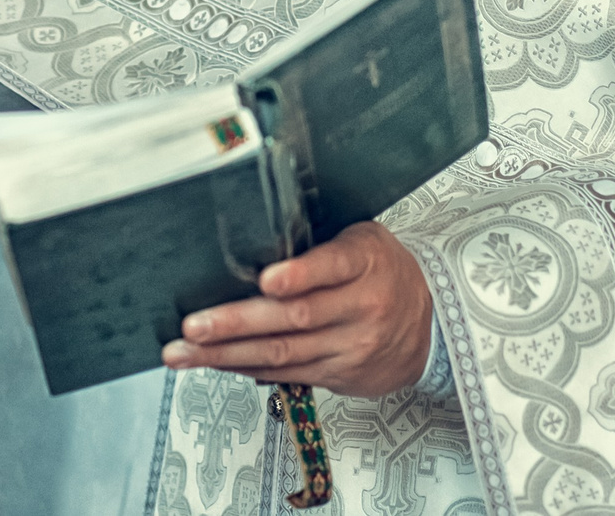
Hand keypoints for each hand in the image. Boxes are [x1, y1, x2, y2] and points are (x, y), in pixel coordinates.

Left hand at [161, 221, 433, 398]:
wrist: (429, 322)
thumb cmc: (380, 269)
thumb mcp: (361, 240)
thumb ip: (317, 243)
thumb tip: (249, 241)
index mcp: (365, 261)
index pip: (332, 266)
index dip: (299, 274)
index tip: (267, 280)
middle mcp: (362, 306)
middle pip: (295, 317)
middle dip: (235, 323)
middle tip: (194, 326)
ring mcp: (353, 346)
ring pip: (283, 353)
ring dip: (227, 355)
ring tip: (185, 352)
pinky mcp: (341, 373)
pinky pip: (288, 372)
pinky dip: (246, 368)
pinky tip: (215, 363)